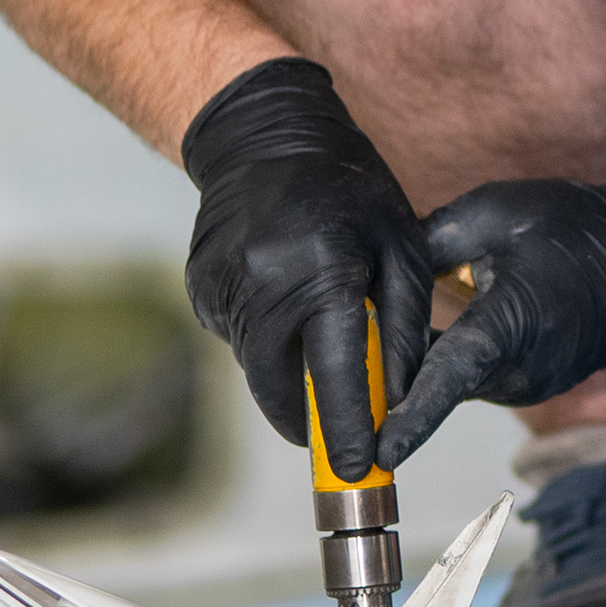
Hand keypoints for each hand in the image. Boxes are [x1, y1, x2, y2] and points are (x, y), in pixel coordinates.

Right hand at [178, 59, 432, 484]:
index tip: (358, 471)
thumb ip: (405, 327)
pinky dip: (267, 335)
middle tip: (334, 432)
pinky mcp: (200, 289)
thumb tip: (399, 399)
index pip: (333, 373)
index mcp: (321, 271)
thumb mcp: (403, 246)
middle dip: (307, 417)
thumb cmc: (350, 187)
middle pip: (279, 385)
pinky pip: (239, 336)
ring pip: (257, 363)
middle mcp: (261, 284)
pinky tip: (284, 294)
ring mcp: (221, 288)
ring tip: (314, 319)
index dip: (346, 429)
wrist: (263, 135)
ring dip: (288, 365)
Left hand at [373, 177, 605, 461]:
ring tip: (417, 309)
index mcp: (510, 325)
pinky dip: (458, 354)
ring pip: (456, 379)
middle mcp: (521, 368)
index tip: (379, 451)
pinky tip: (455, 317)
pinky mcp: (533, 385)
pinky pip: (479, 376)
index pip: (448, 378)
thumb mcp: (493, 212)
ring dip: (431, 354)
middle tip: (356, 327)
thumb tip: (378, 273)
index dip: (410, 416)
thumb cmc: (576, 229)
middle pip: (437, 378)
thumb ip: (430, 243)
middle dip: (397, 361)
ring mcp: (530, 384)